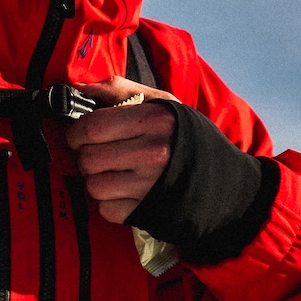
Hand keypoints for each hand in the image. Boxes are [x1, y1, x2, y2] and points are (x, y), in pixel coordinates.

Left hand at [66, 76, 178, 224]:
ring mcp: (151, 185)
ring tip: (115, 173)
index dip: (76, 132)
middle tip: (99, 154)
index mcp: (155, 120)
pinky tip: (127, 192)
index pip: (93, 127)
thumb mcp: (163, 104)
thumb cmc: (185, 137)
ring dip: (97, 181)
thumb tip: (80, 88)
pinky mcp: (149, 212)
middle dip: (86, 157)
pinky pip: (107, 209)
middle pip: (88, 158)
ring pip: (93, 186)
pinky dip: (111, 203)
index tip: (78, 136)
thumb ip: (121, 90)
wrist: (223, 180)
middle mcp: (154, 153)